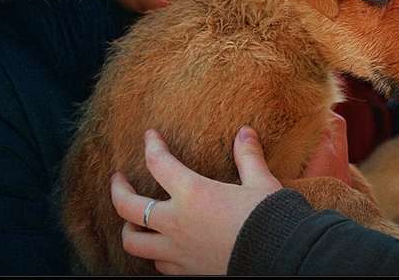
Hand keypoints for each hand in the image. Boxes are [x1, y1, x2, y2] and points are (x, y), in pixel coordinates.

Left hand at [110, 112, 350, 274]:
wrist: (279, 256)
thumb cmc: (269, 217)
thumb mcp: (260, 182)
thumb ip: (248, 156)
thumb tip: (245, 132)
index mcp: (192, 193)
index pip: (158, 163)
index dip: (151, 146)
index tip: (149, 136)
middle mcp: (176, 222)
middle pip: (128, 207)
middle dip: (118, 190)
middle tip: (118, 180)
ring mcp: (177, 250)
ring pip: (133, 242)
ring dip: (129, 229)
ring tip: (132, 220)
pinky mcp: (187, 270)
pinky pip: (158, 265)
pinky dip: (154, 254)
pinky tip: (161, 247)